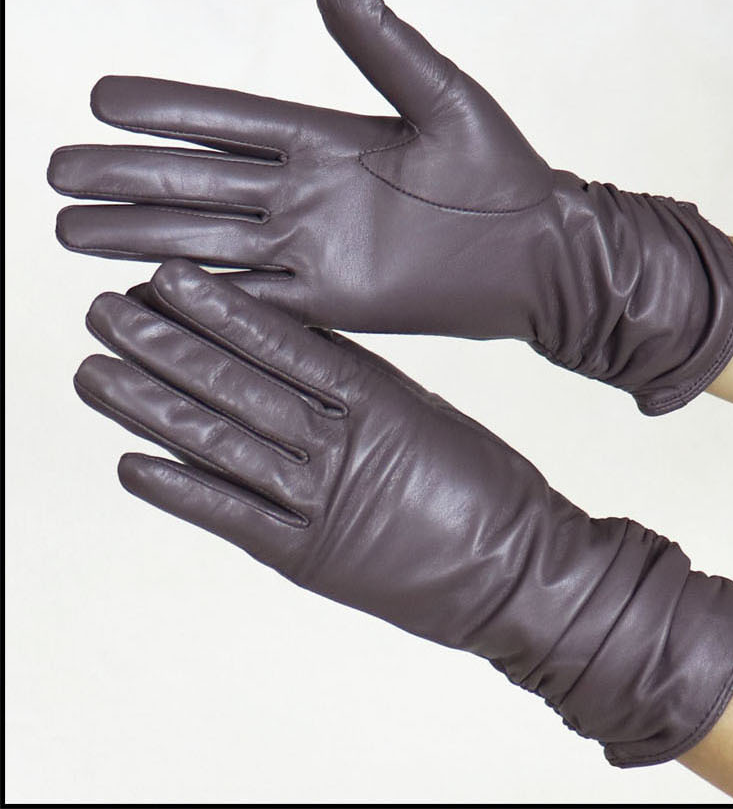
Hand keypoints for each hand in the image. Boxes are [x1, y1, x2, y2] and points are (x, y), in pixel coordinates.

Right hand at [49, 0, 732, 410]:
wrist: (545, 256)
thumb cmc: (503, 171)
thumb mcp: (446, 98)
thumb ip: (388, 50)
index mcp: (327, 137)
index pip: (228, 117)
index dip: (166, 108)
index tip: (104, 95)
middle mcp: (307, 192)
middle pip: (197, 181)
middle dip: (126, 176)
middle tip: (57, 169)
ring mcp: (312, 249)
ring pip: (206, 239)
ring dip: (138, 235)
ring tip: (71, 228)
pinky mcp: (332, 302)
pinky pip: (250, 298)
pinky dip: (196, 296)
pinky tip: (142, 290)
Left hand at [72, 262, 732, 768]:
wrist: (522, 571)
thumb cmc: (481, 483)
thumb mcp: (418, 407)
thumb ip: (352, 380)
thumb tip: (285, 341)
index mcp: (373, 391)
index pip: (278, 337)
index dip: (217, 305)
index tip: (166, 274)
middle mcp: (338, 440)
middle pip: (233, 381)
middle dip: (162, 343)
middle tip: (103, 306)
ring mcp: (319, 501)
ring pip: (218, 439)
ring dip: (150, 404)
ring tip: (95, 370)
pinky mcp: (307, 556)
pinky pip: (230, 515)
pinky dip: (178, 489)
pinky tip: (131, 462)